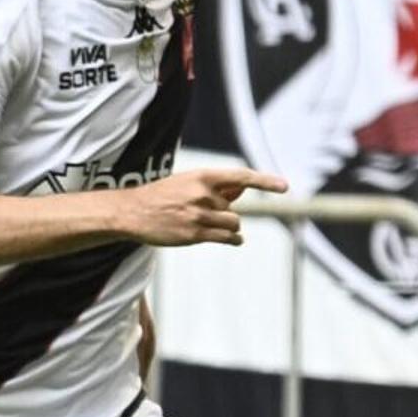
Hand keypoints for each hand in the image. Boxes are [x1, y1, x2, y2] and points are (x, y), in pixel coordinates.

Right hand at [120, 166, 285, 246]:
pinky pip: (227, 238)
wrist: (132, 212)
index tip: (284, 187)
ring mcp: (199, 216)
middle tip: (203, 212)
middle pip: (234, 208)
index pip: (241, 177)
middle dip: (225, 212)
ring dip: (228, 226)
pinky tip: (234, 240)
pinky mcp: (194, 234)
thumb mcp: (188, 182)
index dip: (265, 182)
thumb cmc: (163, 196)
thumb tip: (242, 190)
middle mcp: (203, 195)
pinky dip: (233, 239)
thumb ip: (216, 187)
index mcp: (203, 176)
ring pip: (234, 224)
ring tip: (209, 225)